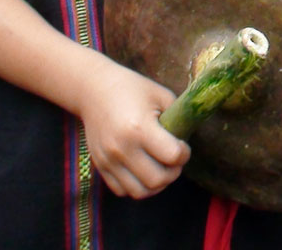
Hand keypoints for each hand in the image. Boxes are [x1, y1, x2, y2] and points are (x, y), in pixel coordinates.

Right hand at [78, 58, 190, 197]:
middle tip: (174, 160)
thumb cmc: (132, 89)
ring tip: (160, 168)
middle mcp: (122, 148)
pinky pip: (122, 190)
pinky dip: (137, 186)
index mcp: (140, 127)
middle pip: (157, 180)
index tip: (183, 144)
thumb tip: (188, 140)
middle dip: (173, 172)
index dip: (185, 153)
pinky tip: (143, 170)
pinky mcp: (100, 166)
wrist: (94, 90)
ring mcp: (109, 160)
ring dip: (156, 184)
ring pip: (139, 192)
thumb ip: (177, 118)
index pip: (172, 156)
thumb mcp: (161, 96)